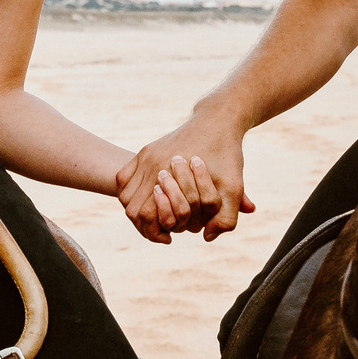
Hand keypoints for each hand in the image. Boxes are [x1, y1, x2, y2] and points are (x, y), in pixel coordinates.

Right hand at [115, 114, 255, 242]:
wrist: (218, 120)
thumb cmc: (227, 155)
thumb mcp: (234, 188)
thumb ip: (226, 219)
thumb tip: (206, 237)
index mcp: (168, 172)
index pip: (145, 214)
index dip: (154, 231)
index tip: (170, 237)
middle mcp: (151, 162)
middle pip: (131, 207)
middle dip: (144, 224)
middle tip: (163, 230)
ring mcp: (146, 155)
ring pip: (124, 194)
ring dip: (136, 209)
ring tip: (157, 216)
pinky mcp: (146, 150)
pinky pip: (124, 177)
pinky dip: (130, 192)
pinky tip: (149, 199)